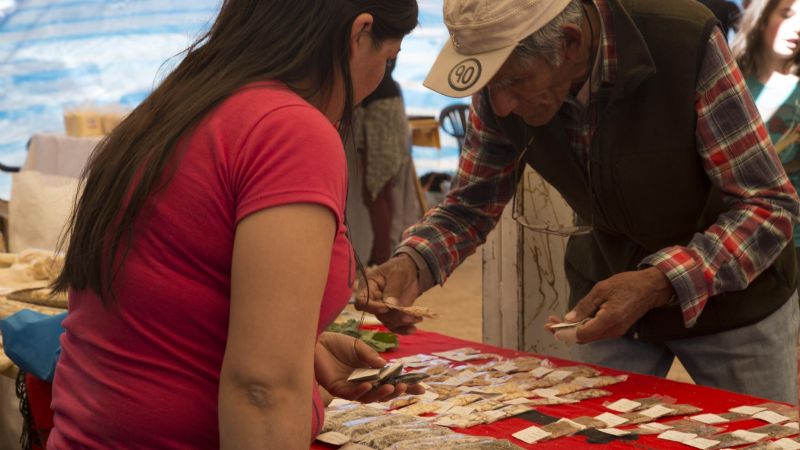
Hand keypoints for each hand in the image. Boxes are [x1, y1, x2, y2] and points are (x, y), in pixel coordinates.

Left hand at [314, 332, 423, 403]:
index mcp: (370, 371)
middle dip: (396, 391)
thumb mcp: (358, 347)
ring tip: (392, 387)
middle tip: (405, 387)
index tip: (421, 388)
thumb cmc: (336, 343)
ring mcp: (351, 387)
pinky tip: (368, 384)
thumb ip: (371, 357)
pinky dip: (361, 390)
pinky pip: (352, 394)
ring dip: (381, 393)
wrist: (315, 340)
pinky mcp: (337, 389)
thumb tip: (386, 367)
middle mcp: (362, 382)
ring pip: (369, 397)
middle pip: (382, 392)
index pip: (391, 380)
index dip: (406, 385)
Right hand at [354, 254, 422, 333]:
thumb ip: (393, 288)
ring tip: (417, 318)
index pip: (362, 301)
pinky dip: (404, 329)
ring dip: (402, 323)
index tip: (385, 308)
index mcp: (369, 287)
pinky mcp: (393, 315)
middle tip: (409, 316)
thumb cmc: (400, 268)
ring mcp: (383, 309)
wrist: (411, 271)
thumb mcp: (397, 273)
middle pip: (378, 314)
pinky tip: (413, 328)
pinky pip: (395, 326)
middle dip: (394, 316)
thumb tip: (390, 305)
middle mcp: (374, 301)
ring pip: (388, 322)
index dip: (371, 307)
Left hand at [544, 267, 673, 343]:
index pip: (582, 333)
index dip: (565, 332)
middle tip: (548, 324)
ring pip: (589, 336)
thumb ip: (585, 306)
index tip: (551, 326)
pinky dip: (582, 329)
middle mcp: (612, 330)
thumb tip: (569, 319)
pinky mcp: (616, 329)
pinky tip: (573, 321)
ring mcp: (615, 331)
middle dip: (564, 332)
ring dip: (572, 331)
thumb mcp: (601, 289)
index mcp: (609, 319)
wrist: (651, 288)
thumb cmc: (627, 284)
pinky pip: (596, 333)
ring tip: (556, 322)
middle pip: (583, 338)